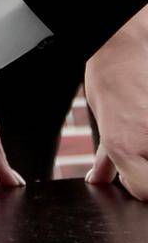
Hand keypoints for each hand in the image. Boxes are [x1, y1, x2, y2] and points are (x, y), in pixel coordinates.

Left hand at [85, 5, 147, 199]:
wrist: (122, 50)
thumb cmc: (109, 83)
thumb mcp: (103, 123)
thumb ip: (107, 159)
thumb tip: (99, 180)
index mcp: (123, 147)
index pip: (143, 192)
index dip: (139, 188)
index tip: (135, 178)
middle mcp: (147, 143)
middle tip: (141, 154)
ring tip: (142, 133)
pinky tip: (145, 125)